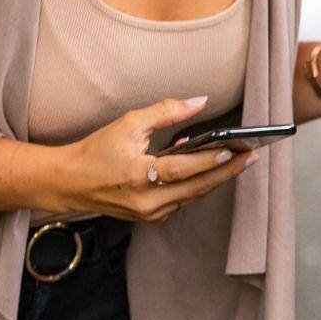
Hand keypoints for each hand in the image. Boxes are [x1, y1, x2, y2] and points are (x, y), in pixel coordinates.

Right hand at [55, 96, 255, 223]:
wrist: (69, 183)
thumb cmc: (97, 150)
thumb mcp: (128, 123)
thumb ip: (167, 111)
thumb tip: (200, 102)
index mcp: (137, 176)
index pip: (183, 169)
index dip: (211, 160)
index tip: (236, 149)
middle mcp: (145, 201)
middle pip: (197, 188)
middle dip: (227, 173)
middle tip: (251, 157)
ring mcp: (148, 214)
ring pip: (192, 196)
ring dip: (215, 179)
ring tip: (238, 161)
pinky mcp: (149, 217)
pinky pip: (182, 201)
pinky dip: (196, 185)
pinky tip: (207, 168)